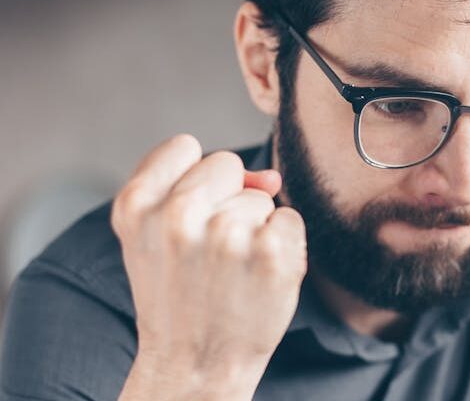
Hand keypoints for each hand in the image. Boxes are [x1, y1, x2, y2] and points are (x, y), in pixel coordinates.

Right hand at [112, 134, 306, 398]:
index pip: (184, 146)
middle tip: (211, 250)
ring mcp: (227, 233)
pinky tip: (259, 277)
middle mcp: (178, 215)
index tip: (189, 215)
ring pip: (261, 196)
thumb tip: (272, 177)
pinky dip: (284, 245)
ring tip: (232, 271)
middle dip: (227, 198)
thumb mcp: (154, 235)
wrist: (195, 365)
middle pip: (226, 163)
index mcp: (137, 205)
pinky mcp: (271, 252)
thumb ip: (193, 185)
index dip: (193, 178)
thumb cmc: (180, 294)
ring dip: (255, 227)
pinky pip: (290, 218)